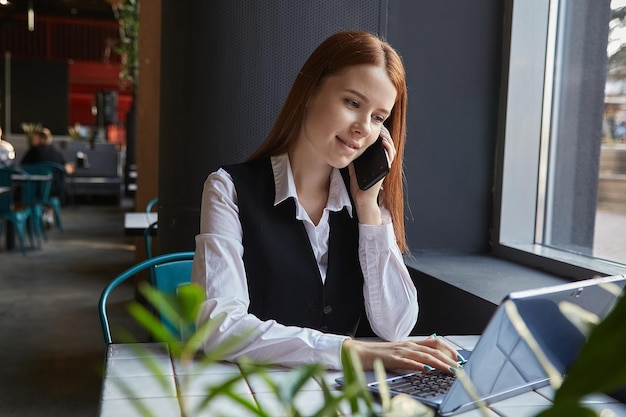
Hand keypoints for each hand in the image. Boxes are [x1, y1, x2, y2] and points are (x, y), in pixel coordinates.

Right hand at [342, 337, 460, 373]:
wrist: (361, 352)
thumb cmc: (380, 354)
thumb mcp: (401, 351)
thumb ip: (415, 351)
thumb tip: (432, 351)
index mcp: (412, 343)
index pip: (436, 342)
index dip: (449, 349)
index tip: (460, 358)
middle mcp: (409, 345)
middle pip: (434, 350)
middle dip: (450, 359)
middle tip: (461, 368)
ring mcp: (402, 351)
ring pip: (425, 356)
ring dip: (440, 363)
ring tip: (451, 370)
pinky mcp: (394, 359)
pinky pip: (409, 362)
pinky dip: (420, 366)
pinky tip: (427, 370)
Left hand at [348, 126, 395, 224]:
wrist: (362, 198)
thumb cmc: (359, 185)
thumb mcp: (354, 169)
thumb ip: (354, 160)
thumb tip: (347, 149)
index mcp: (376, 161)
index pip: (380, 144)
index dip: (379, 134)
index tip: (373, 126)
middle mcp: (383, 162)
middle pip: (387, 143)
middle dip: (384, 133)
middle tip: (378, 125)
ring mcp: (385, 165)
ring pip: (391, 148)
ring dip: (387, 138)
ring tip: (382, 130)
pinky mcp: (386, 170)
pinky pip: (390, 156)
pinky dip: (388, 148)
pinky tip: (383, 142)